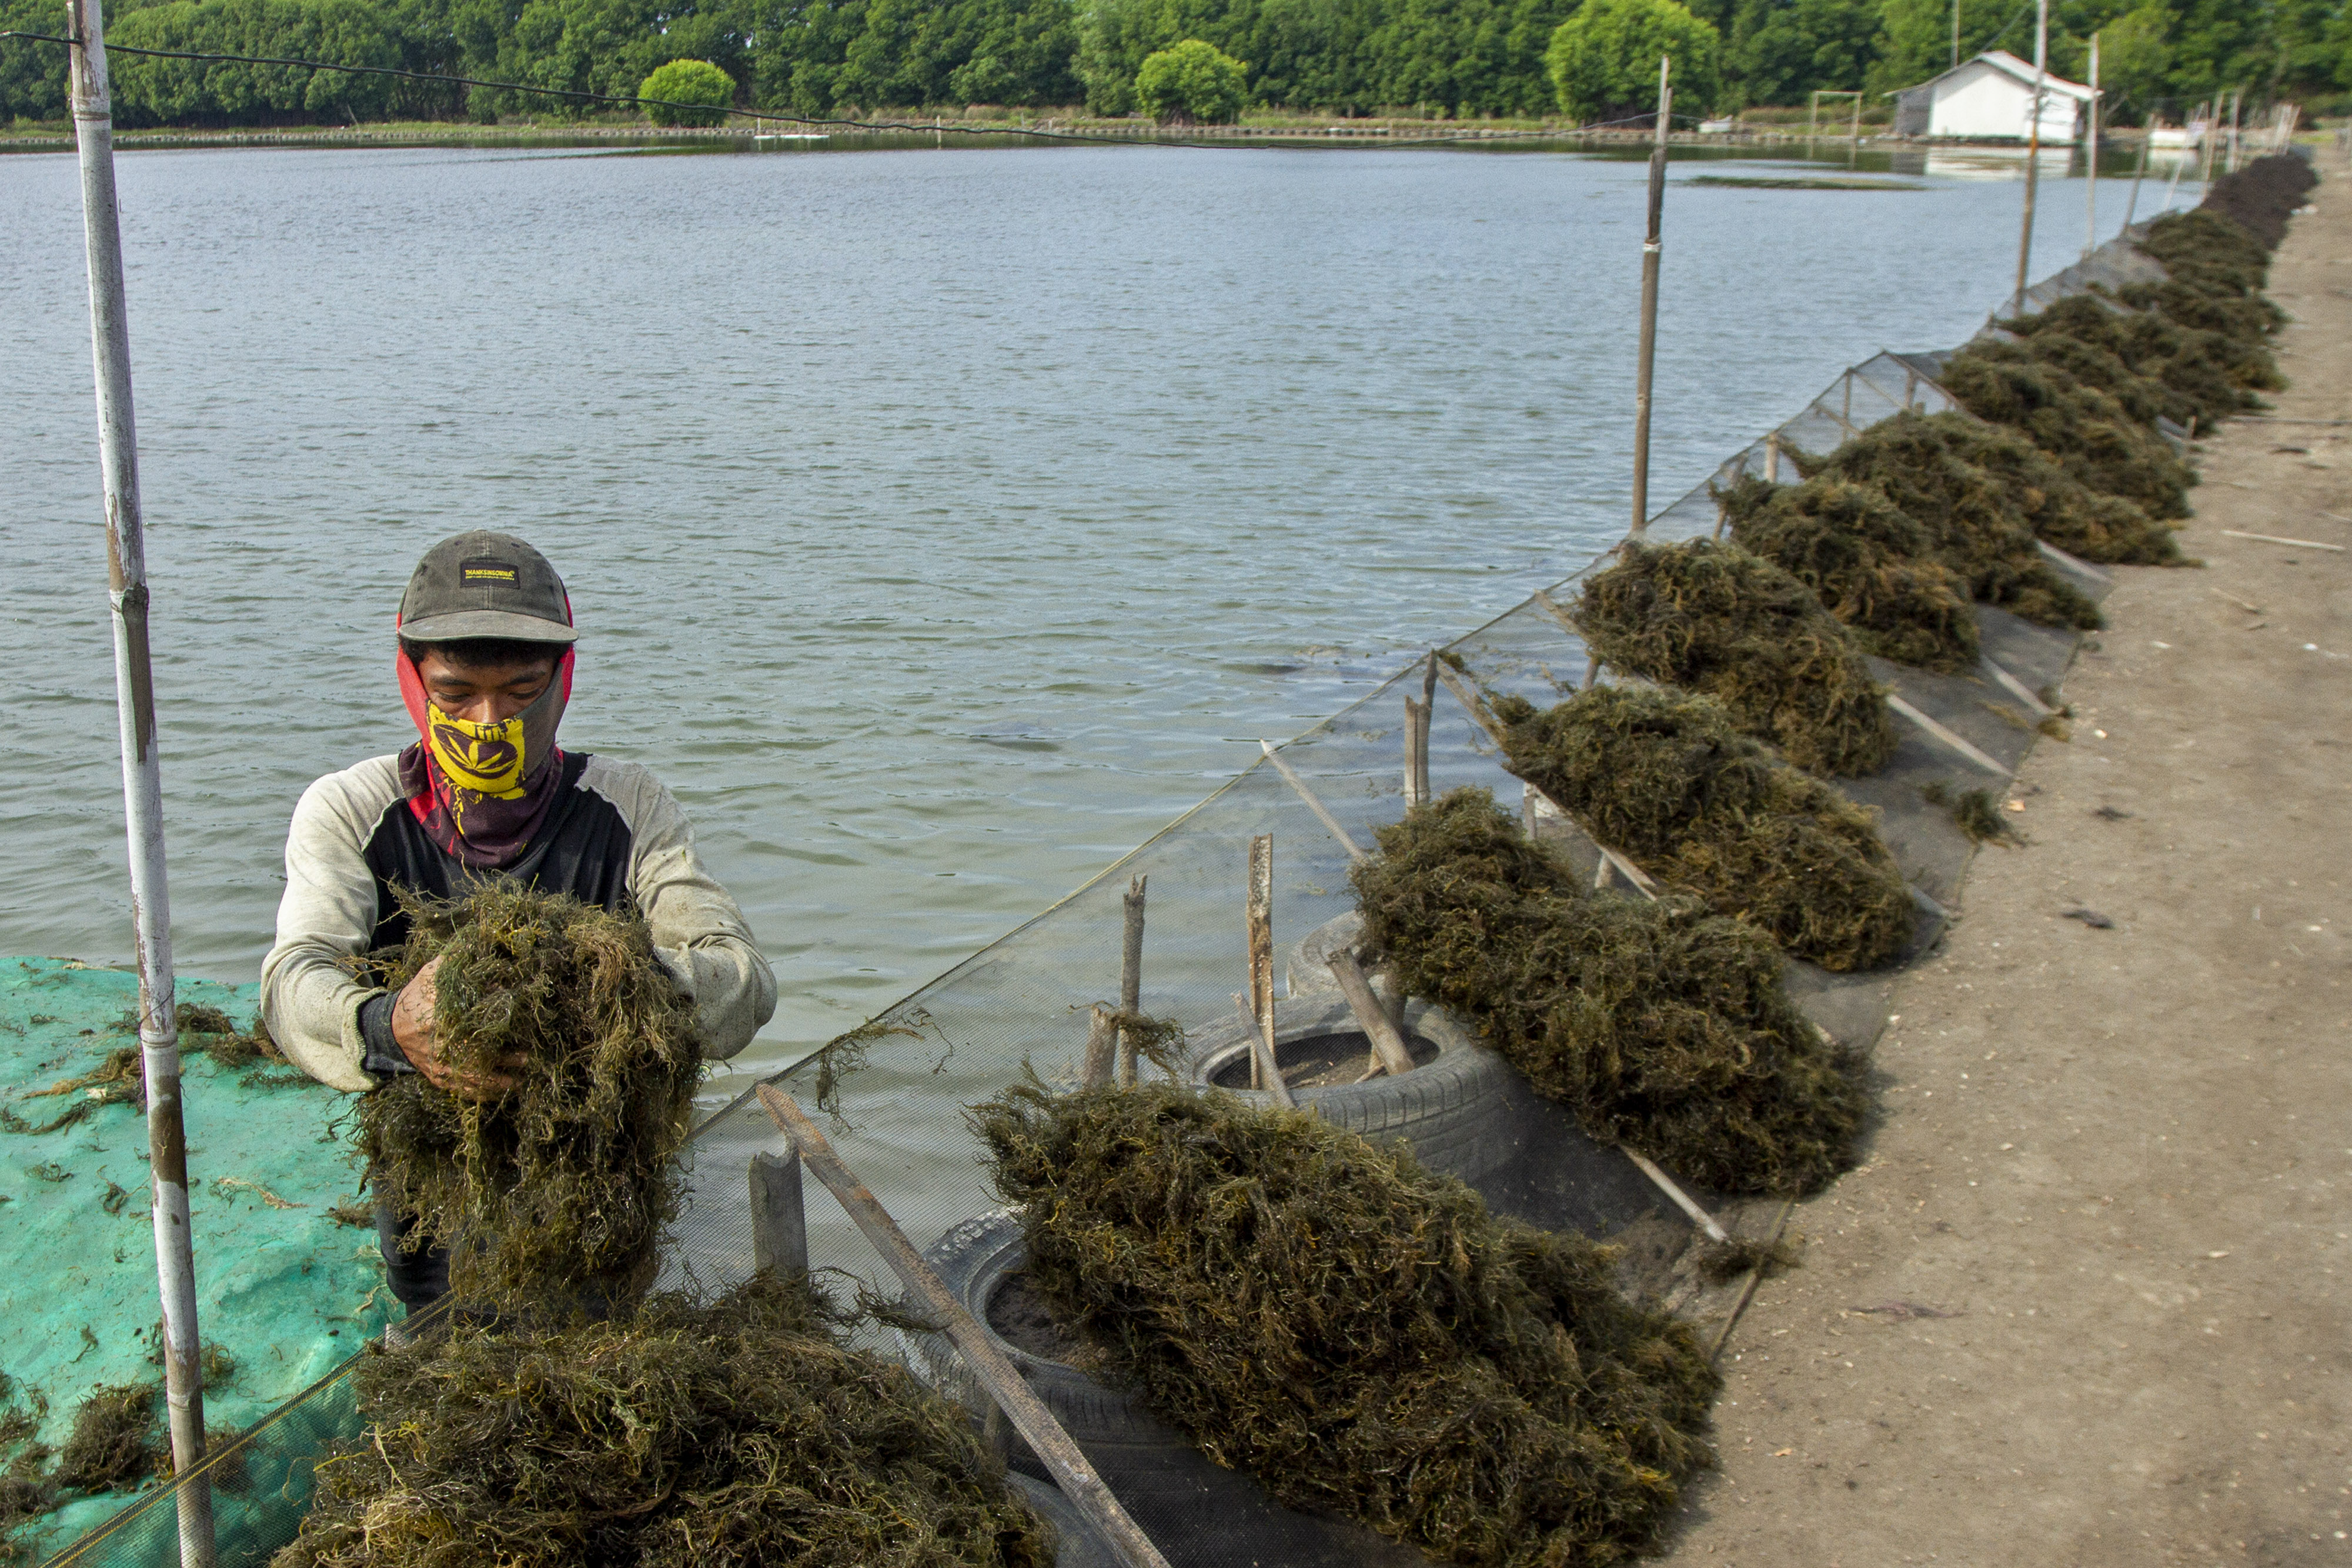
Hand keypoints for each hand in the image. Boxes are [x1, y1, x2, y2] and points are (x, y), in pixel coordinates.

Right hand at [390, 957, 522, 1099]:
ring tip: (521, 1080)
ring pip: (471, 1078)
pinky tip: (502, 1092)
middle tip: (526, 1056)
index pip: (469, 1023)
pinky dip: (482, 1093)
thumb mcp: (431, 975)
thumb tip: (486, 961)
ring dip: (497, 1081)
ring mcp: (438, 1065)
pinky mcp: (438, 1078)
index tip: (512, 1021)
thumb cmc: (416, 998)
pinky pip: (462, 1090)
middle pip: (476, 1055)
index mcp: (436, 1018)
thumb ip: (455, 963)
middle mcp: (438, 1045)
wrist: (389, 1028)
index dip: (492, 1024)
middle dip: (503, 1058)